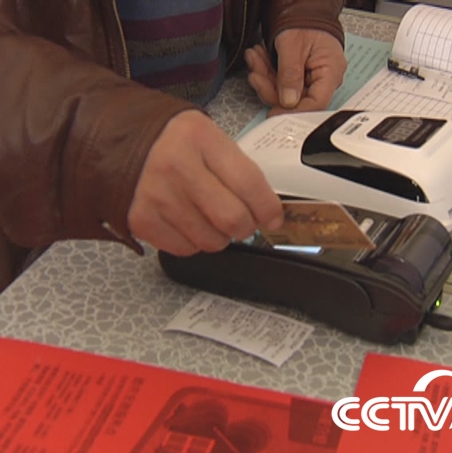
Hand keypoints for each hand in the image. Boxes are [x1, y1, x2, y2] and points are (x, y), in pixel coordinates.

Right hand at [128, 110, 283, 255]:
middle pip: (232, 219)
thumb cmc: (163, 138)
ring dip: (219, 237)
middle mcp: (177, 167)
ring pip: (211, 240)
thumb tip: (263, 207)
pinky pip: (185, 249)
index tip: (274, 217)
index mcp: (199, 138)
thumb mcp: (202, 133)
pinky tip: (186, 222)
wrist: (105, 139)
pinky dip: (193, 243)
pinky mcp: (140, 220)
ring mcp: (156, 196)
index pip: (249, 182)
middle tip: (243, 222)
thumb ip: (233, 165)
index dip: (268, 207)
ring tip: (209, 218)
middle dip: (246, 227)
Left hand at [245, 29, 346, 115]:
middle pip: (296, 101)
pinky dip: (267, 73)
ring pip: (284, 93)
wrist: (304, 9)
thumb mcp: (294, 45)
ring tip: (255, 59)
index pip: (315, 104)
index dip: (294, 112)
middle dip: (270, 87)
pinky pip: (280, 84)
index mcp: (330, 73)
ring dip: (265, 78)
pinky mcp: (298, 79)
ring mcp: (310, 80)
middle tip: (255, 74)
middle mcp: (323, 80)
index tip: (275, 113)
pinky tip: (259, 59)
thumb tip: (288, 101)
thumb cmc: (306, 21)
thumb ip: (290, 74)